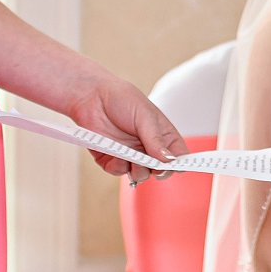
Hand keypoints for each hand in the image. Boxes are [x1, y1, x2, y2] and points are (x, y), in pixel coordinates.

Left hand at [64, 62, 187, 183]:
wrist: (91, 96)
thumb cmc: (121, 98)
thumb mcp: (144, 115)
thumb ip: (156, 139)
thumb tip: (169, 159)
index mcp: (162, 134)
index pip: (178, 154)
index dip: (179, 163)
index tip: (176, 167)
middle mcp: (148, 146)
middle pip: (161, 170)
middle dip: (158, 170)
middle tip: (153, 165)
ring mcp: (130, 154)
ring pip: (141, 175)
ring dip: (138, 171)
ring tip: (133, 159)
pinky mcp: (112, 159)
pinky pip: (119, 172)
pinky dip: (118, 167)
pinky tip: (116, 155)